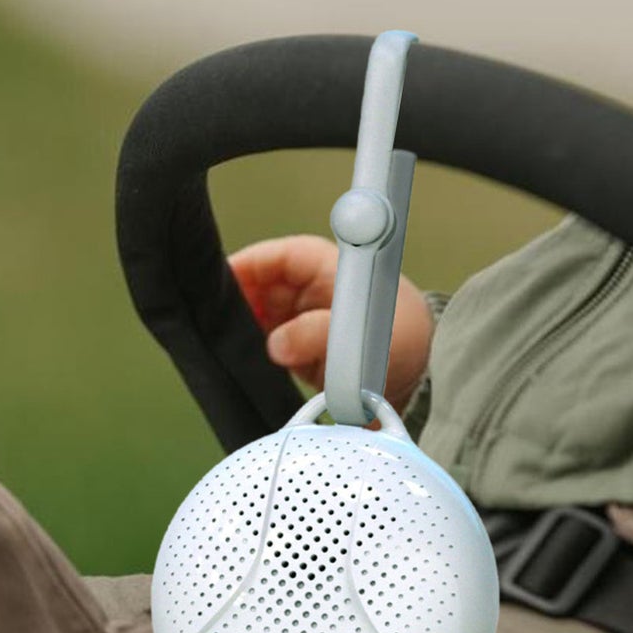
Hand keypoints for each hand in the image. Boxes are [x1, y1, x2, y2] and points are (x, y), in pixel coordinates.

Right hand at [227, 234, 434, 418]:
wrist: (422, 375)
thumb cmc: (401, 339)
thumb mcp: (361, 335)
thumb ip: (318, 335)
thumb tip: (277, 343)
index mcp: (321, 263)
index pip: (268, 257)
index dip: (239, 270)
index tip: (211, 292)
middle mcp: (304, 284)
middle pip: (251, 286)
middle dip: (230, 306)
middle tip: (210, 331)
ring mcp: (297, 314)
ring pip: (250, 315)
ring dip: (238, 331)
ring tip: (222, 351)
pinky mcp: (294, 343)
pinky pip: (260, 340)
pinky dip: (248, 351)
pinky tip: (236, 365)